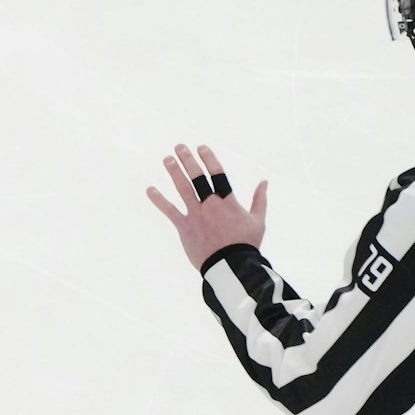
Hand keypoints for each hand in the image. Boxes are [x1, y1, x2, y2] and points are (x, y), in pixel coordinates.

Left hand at [145, 143, 268, 269]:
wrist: (231, 267)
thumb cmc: (246, 245)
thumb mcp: (258, 221)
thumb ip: (259, 200)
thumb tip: (264, 182)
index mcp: (228, 201)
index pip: (217, 173)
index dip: (208, 158)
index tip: (201, 148)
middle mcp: (211, 204)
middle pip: (197, 176)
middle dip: (188, 160)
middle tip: (179, 147)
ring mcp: (197, 215)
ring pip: (183, 189)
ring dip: (174, 172)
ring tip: (167, 159)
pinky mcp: (185, 227)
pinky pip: (169, 211)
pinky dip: (159, 200)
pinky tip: (150, 189)